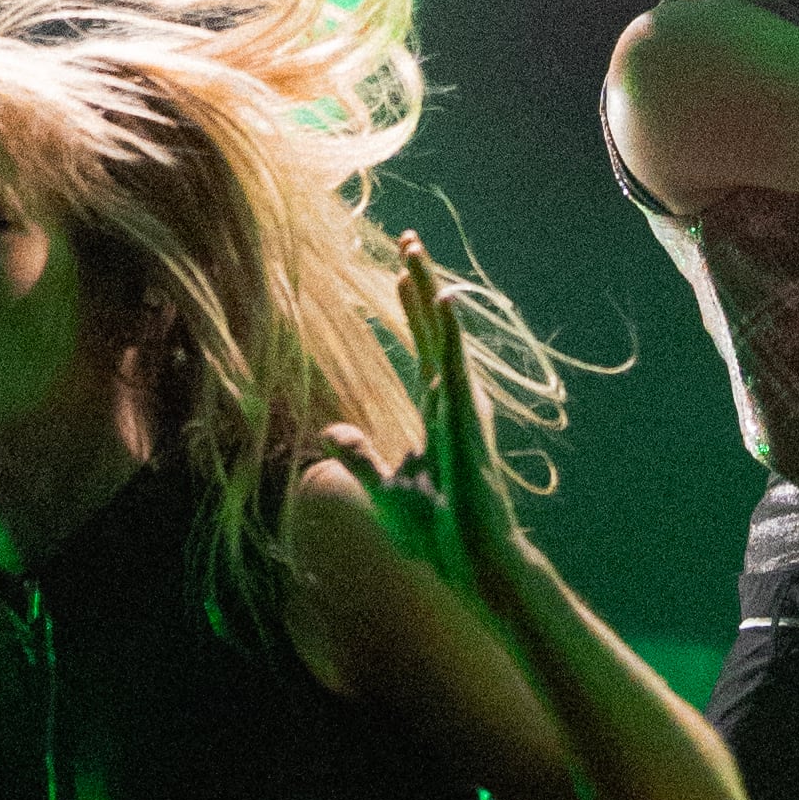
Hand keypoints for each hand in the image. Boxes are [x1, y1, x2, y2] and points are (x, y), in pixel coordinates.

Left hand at [391, 241, 539, 624]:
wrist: (466, 558)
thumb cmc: (435, 532)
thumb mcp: (386, 488)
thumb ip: (361, 455)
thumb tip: (332, 430)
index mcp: (437, 413)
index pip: (423, 349)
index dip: (413, 311)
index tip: (400, 275)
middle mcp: (452, 400)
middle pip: (432, 330)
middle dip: (420, 285)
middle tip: (410, 240)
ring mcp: (460, 406)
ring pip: (442, 335)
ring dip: (429, 291)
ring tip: (415, 251)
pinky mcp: (465, 419)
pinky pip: (456, 365)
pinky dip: (450, 331)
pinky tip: (444, 299)